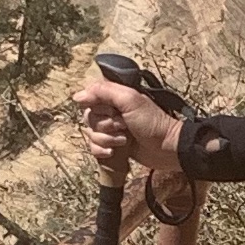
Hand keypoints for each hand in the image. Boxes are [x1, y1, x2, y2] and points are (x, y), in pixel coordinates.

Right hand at [74, 69, 177, 185]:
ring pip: (90, 134)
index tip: (111, 110)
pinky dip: (102, 151)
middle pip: (88, 117)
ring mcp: (110, 129)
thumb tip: (77, 96)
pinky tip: (114, 152)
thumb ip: (104, 92)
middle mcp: (110, 111)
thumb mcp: (130, 100)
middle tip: (123, 126)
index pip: (89, 97)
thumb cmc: (152, 122)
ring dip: (107, 139)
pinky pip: (93, 148)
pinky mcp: (111, 145)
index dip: (96, 106)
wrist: (166, 148)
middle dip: (105, 125)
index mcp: (114, 97)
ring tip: (125, 140)